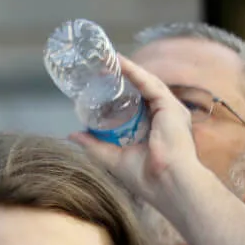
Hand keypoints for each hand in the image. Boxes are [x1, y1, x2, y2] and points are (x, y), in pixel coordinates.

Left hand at [71, 55, 210, 218]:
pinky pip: (150, 84)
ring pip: (146, 83)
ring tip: (108, 61)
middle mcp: (166, 117)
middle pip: (142, 92)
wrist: (167, 183)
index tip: (103, 86)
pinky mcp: (171, 107)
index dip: (121, 95)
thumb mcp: (112, 158)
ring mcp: (171, 110)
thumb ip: (94, 145)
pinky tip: (120, 63)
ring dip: (127, 71)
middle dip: (123, 79)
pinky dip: (135, 73)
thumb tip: (73, 134)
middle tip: (101, 70)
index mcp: (157, 129)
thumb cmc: (146, 178)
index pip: (138, 105)